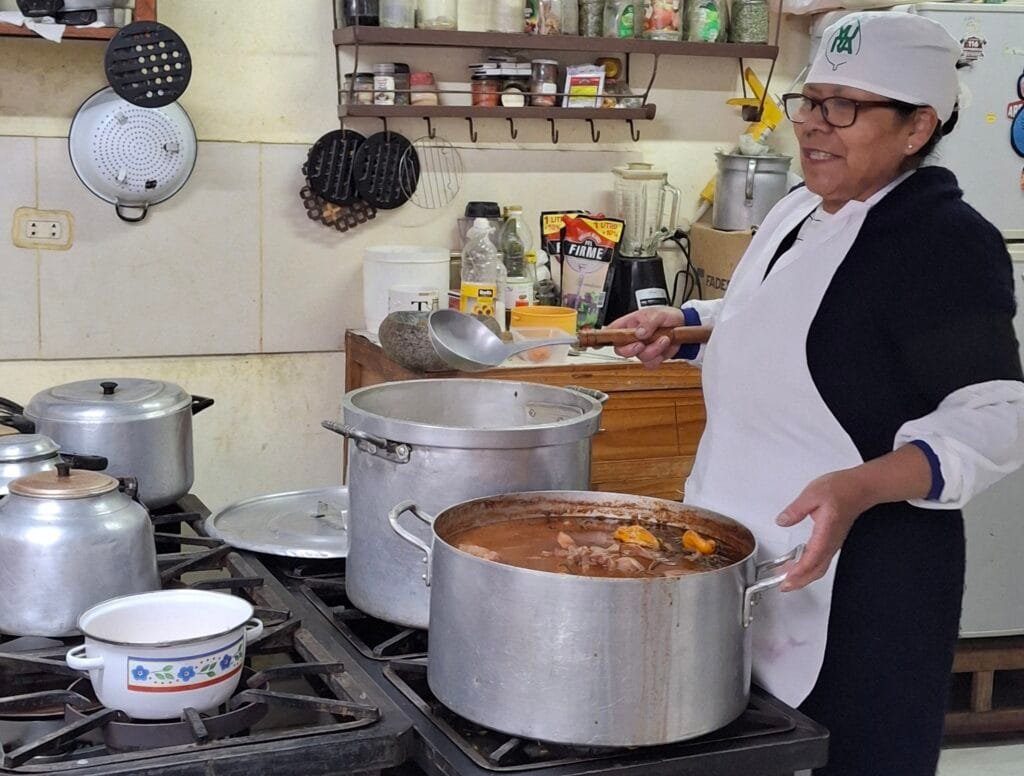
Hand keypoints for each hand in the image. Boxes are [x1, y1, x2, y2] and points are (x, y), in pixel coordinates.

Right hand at [608, 306, 684, 368]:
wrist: (683, 325)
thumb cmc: (666, 316)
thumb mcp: (657, 313)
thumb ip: (648, 322)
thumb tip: (639, 332)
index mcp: (628, 324)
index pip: (610, 332)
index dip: (602, 339)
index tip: (596, 344)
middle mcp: (632, 338)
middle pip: (620, 350)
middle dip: (631, 349)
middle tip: (641, 343)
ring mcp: (642, 348)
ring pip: (639, 357)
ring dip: (654, 349)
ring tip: (664, 338)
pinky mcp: (652, 357)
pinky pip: (651, 363)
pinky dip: (660, 356)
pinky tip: (665, 345)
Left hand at [774, 468, 875, 591]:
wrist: (861, 488)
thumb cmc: (843, 489)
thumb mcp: (812, 494)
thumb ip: (795, 509)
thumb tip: (782, 520)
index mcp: (826, 531)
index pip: (812, 557)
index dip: (799, 571)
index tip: (787, 578)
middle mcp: (832, 541)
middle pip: (817, 569)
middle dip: (800, 581)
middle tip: (783, 586)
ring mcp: (833, 542)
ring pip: (819, 566)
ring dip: (803, 576)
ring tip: (786, 578)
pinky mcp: (832, 540)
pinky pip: (820, 559)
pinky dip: (808, 566)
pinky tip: (798, 564)